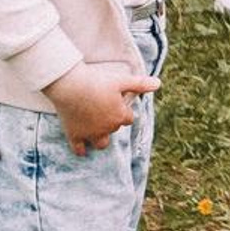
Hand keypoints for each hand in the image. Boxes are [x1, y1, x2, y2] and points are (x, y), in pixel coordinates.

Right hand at [45, 60, 159, 156]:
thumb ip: (140, 84)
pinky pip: (79, 149)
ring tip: (98, 131)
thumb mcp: (122, 80)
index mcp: (120, 116)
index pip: (128, 119)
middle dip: (112, 122)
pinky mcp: (74, 135)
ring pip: (101, 144)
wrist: (71, 86)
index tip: (118, 103)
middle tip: (104, 109)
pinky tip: (82, 149)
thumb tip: (158, 83)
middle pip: (114, 129)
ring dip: (101, 139)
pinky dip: (81, 150)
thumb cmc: (98, 81)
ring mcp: (90, 134)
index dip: (124, 111)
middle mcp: (107, 128)